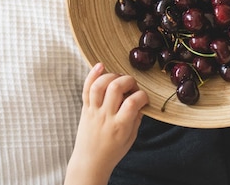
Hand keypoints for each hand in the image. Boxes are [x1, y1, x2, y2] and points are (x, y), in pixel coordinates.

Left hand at [65, 63, 148, 184]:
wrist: (90, 162)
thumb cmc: (113, 151)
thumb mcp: (131, 138)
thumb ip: (136, 118)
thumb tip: (141, 101)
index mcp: (120, 126)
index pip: (132, 102)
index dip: (142, 96)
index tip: (144, 98)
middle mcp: (106, 117)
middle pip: (115, 89)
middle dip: (128, 80)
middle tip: (132, 86)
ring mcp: (94, 112)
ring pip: (99, 86)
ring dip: (111, 76)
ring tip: (118, 78)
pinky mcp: (85, 109)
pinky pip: (86, 89)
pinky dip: (92, 75)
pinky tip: (100, 66)